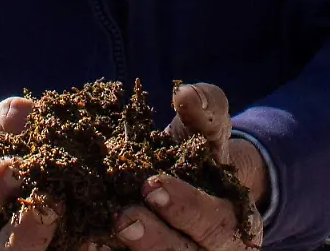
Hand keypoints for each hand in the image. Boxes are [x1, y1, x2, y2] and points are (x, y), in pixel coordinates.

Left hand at [113, 83, 265, 250]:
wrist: (194, 183)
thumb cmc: (203, 155)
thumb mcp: (210, 131)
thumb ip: (205, 111)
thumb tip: (186, 93)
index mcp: (238, 226)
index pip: (216, 224)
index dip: (186, 208)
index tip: (151, 185)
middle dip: (155, 238)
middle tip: (123, 218)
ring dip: (136, 249)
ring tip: (107, 230)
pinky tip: (91, 240)